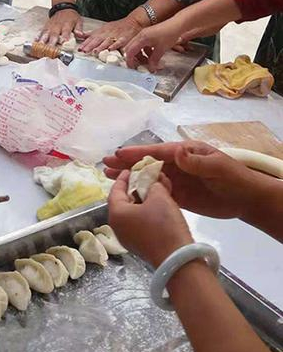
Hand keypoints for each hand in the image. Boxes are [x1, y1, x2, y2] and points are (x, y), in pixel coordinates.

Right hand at [38, 9, 82, 45]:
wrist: (63, 8)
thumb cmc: (71, 16)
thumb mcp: (78, 21)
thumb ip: (79, 29)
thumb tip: (80, 35)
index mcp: (66, 25)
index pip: (66, 32)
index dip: (64, 38)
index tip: (63, 44)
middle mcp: (57, 26)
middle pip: (54, 35)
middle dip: (51, 43)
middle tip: (49, 50)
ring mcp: (50, 27)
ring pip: (45, 34)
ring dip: (42, 41)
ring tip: (40, 48)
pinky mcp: (45, 27)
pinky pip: (40, 32)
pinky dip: (37, 37)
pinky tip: (35, 43)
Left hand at [78, 11, 146, 53]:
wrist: (133, 22)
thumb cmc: (118, 27)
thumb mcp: (104, 28)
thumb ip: (93, 33)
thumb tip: (81, 36)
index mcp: (102, 31)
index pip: (92, 38)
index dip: (85, 43)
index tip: (79, 49)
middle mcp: (107, 33)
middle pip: (97, 40)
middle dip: (90, 46)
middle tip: (84, 51)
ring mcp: (116, 36)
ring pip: (106, 42)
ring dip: (100, 47)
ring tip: (94, 52)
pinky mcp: (124, 39)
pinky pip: (119, 43)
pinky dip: (114, 46)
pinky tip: (110, 50)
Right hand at [104, 140, 257, 220]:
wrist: (246, 199)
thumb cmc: (234, 178)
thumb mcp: (218, 167)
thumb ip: (197, 161)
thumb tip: (177, 152)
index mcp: (185, 152)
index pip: (157, 152)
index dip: (137, 153)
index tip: (118, 154)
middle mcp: (177, 164)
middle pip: (148, 163)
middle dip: (126, 163)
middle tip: (105, 165)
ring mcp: (176, 180)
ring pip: (148, 178)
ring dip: (129, 177)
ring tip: (109, 178)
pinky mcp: (177, 196)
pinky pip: (155, 192)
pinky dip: (140, 192)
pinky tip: (127, 194)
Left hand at [108, 171, 192, 267]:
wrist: (177, 259)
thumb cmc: (164, 225)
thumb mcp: (159, 196)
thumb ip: (153, 184)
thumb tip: (151, 180)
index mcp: (116, 213)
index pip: (116, 189)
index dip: (125, 177)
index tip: (132, 168)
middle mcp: (117, 226)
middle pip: (123, 201)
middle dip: (135, 188)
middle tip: (147, 178)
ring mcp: (127, 238)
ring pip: (132, 212)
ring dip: (143, 200)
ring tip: (156, 190)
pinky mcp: (138, 245)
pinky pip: (138, 223)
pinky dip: (146, 212)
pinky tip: (159, 206)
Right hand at [125, 22, 184, 69]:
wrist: (177, 24)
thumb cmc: (169, 34)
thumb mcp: (161, 49)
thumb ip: (154, 60)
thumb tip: (151, 68)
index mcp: (142, 38)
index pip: (130, 51)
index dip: (130, 60)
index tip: (132, 67)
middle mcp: (141, 35)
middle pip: (131, 49)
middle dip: (134, 58)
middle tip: (138, 66)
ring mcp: (145, 34)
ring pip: (138, 48)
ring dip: (142, 56)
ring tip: (149, 62)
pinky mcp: (149, 35)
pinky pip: (143, 45)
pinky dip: (146, 52)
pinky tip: (153, 55)